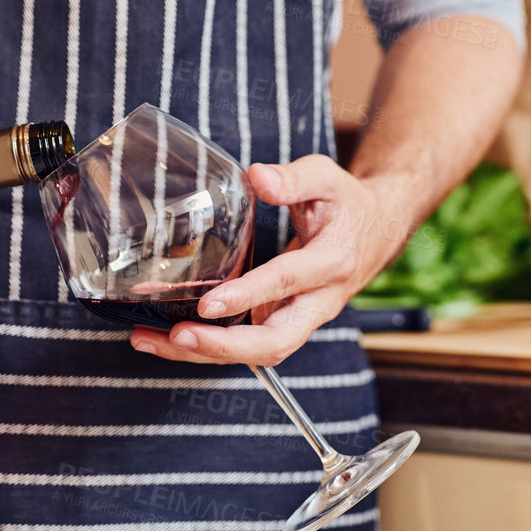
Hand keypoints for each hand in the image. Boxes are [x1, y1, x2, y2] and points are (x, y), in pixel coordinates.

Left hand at [129, 155, 411, 366]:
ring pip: (261, 352)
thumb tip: (257, 176)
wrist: (377, 230)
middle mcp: (320, 300)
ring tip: (153, 342)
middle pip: (277, 341)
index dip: (248, 295)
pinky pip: (251, 345)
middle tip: (178, 337)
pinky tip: (166, 339)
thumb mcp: (326, 177)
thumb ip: (293, 178)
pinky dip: (210, 347)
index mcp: (332, 261)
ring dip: (207, 354)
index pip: (287, 282)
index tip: (209, 304)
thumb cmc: (347, 203)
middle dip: (226, 347)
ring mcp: (304, 318)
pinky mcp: (286, 322)